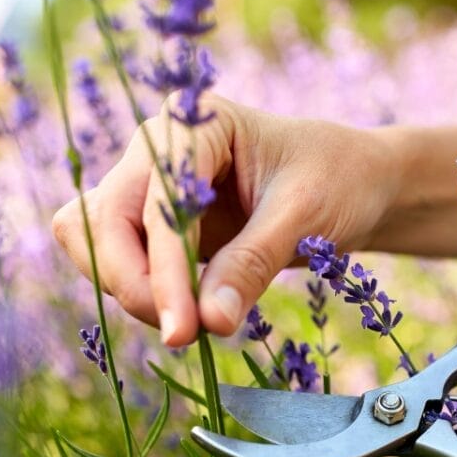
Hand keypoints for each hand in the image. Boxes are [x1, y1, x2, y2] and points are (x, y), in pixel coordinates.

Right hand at [52, 95, 399, 345]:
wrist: (359, 184)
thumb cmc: (340, 181)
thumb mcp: (305, 217)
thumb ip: (252, 264)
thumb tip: (208, 321)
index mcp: (195, 123)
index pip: (155, 202)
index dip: (162, 270)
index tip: (184, 329)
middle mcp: (159, 147)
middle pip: (101, 219)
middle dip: (133, 282)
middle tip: (183, 334)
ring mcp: (151, 184)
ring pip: (97, 242)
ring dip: (132, 290)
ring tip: (194, 324)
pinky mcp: (154, 224)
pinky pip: (119, 261)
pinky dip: (142, 293)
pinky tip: (188, 314)